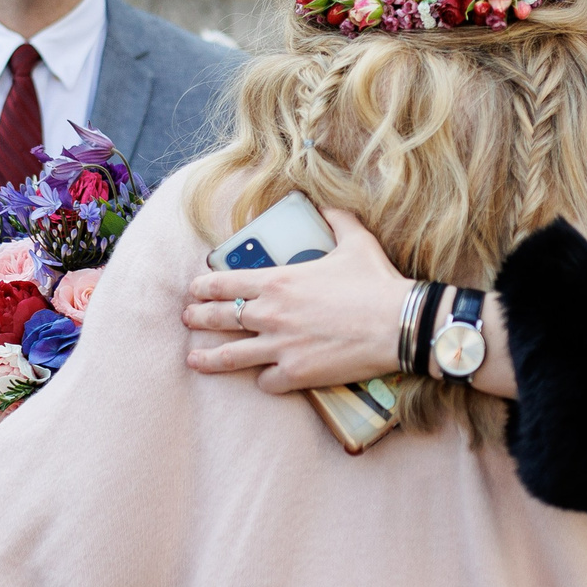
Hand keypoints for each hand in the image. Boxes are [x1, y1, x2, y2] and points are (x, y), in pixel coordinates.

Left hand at [183, 209, 409, 392]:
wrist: (398, 323)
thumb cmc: (376, 282)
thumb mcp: (356, 241)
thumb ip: (336, 219)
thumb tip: (327, 204)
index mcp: (278, 281)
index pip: (225, 283)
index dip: (204, 287)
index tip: (193, 290)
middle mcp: (271, 314)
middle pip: (220, 317)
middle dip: (198, 318)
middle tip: (187, 320)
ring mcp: (280, 346)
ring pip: (231, 356)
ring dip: (209, 358)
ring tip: (193, 361)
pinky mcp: (296, 373)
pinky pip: (266, 381)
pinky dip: (263, 380)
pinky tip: (263, 378)